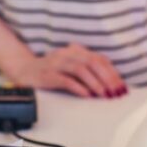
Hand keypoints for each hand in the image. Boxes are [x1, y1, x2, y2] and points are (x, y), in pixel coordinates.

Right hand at [10, 43, 126, 97]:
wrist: (24, 71)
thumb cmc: (51, 71)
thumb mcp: (72, 67)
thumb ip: (88, 71)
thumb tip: (110, 84)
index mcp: (76, 51)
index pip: (99, 59)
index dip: (112, 72)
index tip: (121, 86)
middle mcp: (67, 54)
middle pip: (92, 62)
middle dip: (107, 78)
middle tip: (115, 92)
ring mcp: (57, 63)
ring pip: (80, 69)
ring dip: (94, 82)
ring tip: (103, 94)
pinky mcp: (48, 74)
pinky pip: (65, 80)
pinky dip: (78, 87)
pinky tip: (86, 95)